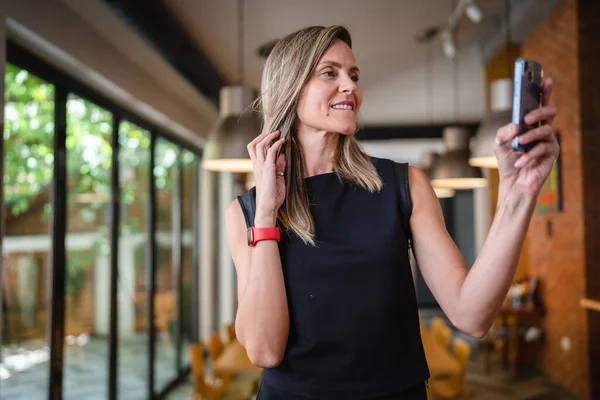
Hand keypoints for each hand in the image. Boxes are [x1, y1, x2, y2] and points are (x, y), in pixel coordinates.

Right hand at [246, 130, 285, 225]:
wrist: (268, 207)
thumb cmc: (273, 196)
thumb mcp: (278, 178)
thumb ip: (279, 167)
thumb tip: (282, 156)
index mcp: (257, 168)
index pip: (254, 150)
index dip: (260, 141)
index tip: (270, 136)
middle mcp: (257, 166)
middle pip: (253, 145)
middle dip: (262, 136)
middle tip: (273, 132)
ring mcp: (261, 167)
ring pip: (260, 145)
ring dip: (269, 137)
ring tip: (278, 133)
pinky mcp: (268, 168)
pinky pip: (271, 151)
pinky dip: (277, 144)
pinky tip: (283, 141)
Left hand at [493, 78, 559, 196]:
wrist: (512, 182)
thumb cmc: (507, 161)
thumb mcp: (498, 144)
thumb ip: (503, 132)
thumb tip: (516, 125)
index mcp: (530, 124)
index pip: (539, 104)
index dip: (544, 91)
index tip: (545, 79)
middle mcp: (541, 129)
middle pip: (550, 111)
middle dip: (539, 111)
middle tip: (527, 118)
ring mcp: (548, 141)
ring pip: (546, 130)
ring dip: (530, 136)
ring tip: (518, 144)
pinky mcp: (551, 154)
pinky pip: (544, 148)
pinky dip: (529, 155)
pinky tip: (520, 162)